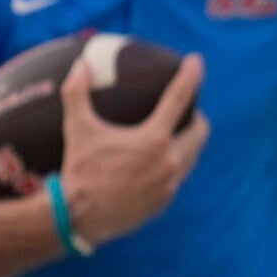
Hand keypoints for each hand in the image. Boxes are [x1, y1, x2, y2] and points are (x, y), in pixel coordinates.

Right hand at [59, 54, 210, 247]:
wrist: (81, 215)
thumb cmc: (80, 169)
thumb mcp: (76, 129)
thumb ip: (77, 94)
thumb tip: (80, 64)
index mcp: (153, 140)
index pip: (179, 99)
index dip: (190, 76)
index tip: (196, 61)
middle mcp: (170, 160)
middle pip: (200, 131)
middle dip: (196, 118)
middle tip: (184, 112)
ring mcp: (170, 183)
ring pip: (192, 156)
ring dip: (187, 143)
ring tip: (172, 138)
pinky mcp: (165, 201)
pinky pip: (177, 178)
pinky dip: (172, 166)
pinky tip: (154, 166)